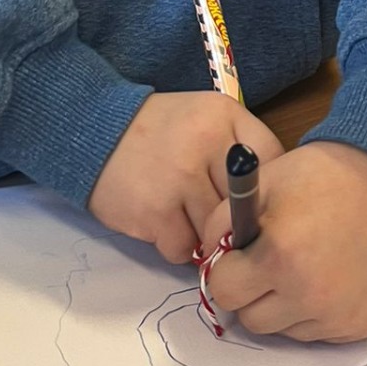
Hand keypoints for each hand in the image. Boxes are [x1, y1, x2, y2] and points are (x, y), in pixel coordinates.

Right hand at [89, 93, 282, 265]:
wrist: (93, 131)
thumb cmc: (157, 131)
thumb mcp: (204, 118)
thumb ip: (238, 148)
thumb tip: (269, 203)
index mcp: (224, 117)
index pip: (273, 161)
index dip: (265, 186)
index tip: (251, 196)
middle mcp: (207, 144)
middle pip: (245, 204)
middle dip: (231, 216)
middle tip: (209, 207)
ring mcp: (181, 179)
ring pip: (216, 232)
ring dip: (201, 233)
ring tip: (180, 210)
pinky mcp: (156, 212)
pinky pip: (183, 249)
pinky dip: (173, 243)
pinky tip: (159, 220)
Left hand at [199, 141, 366, 341]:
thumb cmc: (320, 177)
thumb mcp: (262, 183)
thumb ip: (221, 222)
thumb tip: (211, 259)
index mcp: (280, 256)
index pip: (223, 290)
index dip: (227, 268)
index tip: (240, 255)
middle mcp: (310, 295)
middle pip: (249, 318)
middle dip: (251, 291)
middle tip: (270, 260)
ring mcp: (338, 315)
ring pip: (283, 330)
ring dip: (282, 304)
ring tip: (303, 264)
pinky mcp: (361, 325)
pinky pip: (316, 332)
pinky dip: (314, 311)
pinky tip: (328, 275)